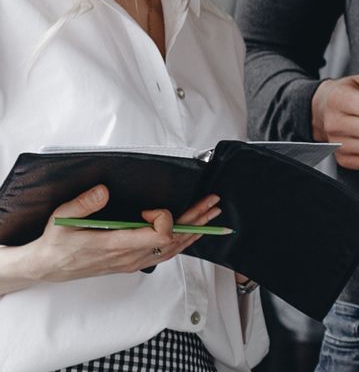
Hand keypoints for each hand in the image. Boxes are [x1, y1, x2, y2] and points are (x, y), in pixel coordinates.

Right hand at [30, 186, 221, 282]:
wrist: (46, 267)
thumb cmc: (56, 242)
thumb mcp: (62, 218)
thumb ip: (83, 204)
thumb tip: (103, 190)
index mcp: (114, 246)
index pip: (156, 237)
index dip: (165, 220)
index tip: (153, 207)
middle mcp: (128, 257)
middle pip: (172, 241)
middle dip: (195, 219)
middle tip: (213, 202)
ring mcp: (131, 262)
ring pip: (172, 249)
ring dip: (193, 230)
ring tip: (211, 214)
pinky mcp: (131, 263)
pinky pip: (164, 255)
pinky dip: (183, 243)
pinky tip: (192, 233)